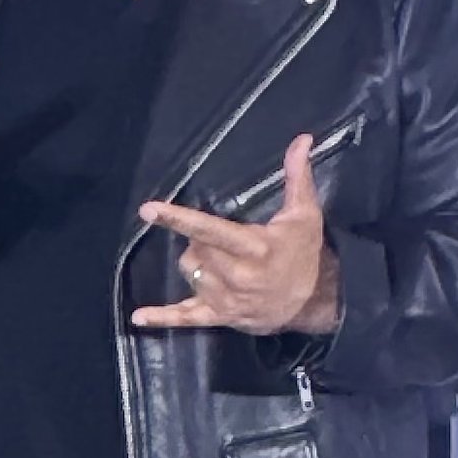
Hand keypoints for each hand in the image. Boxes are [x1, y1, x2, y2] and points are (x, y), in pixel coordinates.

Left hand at [134, 134, 342, 334]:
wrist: (318, 302)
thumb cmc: (307, 254)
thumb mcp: (305, 214)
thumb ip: (297, 176)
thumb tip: (302, 139)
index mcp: (254, 248)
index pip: (209, 230)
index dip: (178, 218)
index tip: (148, 209)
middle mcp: (236, 275)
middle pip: (195, 250)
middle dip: (200, 240)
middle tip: (221, 239)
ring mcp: (226, 299)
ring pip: (189, 272)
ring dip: (196, 263)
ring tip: (220, 261)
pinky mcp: (221, 317)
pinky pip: (187, 318)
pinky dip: (163, 318)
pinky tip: (139, 317)